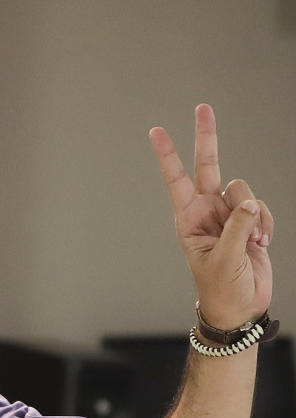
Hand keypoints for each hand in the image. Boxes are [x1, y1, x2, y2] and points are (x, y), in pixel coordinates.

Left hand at [149, 104, 273, 329]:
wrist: (240, 306)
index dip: (168, 155)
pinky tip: (261, 244)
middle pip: (208, 166)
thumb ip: (236, 228)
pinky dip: (266, 224)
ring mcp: (228, 214)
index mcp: (188, 219)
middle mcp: (206, 211)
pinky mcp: (249, 221)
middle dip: (207, 137)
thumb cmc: (221, 288)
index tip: (156, 131)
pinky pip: (261, 207)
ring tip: (252, 241)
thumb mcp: (224, 260)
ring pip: (244, 190)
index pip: (175, 180)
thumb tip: (248, 203)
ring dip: (253, 214)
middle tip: (202, 106)